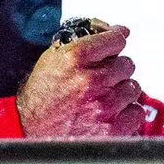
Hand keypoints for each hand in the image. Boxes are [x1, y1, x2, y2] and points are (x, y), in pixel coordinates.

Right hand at [16, 25, 143, 138]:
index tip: (116, 42)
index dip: (116, 40)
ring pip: (133, 88)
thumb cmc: (40, 97)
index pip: (115, 39)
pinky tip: (110, 115)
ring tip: (102, 99)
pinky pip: (136, 112)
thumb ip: (83, 42)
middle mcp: (90, 81)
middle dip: (116, 70)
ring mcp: (103, 106)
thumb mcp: (52, 59)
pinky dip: (126, 113)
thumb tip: (119, 31)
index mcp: (74, 58)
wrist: (27, 132)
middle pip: (127, 64)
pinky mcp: (111, 129)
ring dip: (121, 92)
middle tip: (102, 79)